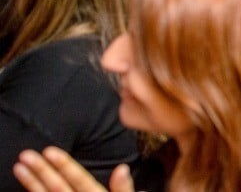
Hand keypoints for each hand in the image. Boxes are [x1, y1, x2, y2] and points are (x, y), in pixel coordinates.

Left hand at [14, 147, 133, 191]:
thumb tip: (122, 168)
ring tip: (19, 168)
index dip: (65, 166)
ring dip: (31, 184)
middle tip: (26, 155)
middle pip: (59, 189)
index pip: (80, 180)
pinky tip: (25, 189)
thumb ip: (123, 189)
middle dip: (42, 171)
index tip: (49, 151)